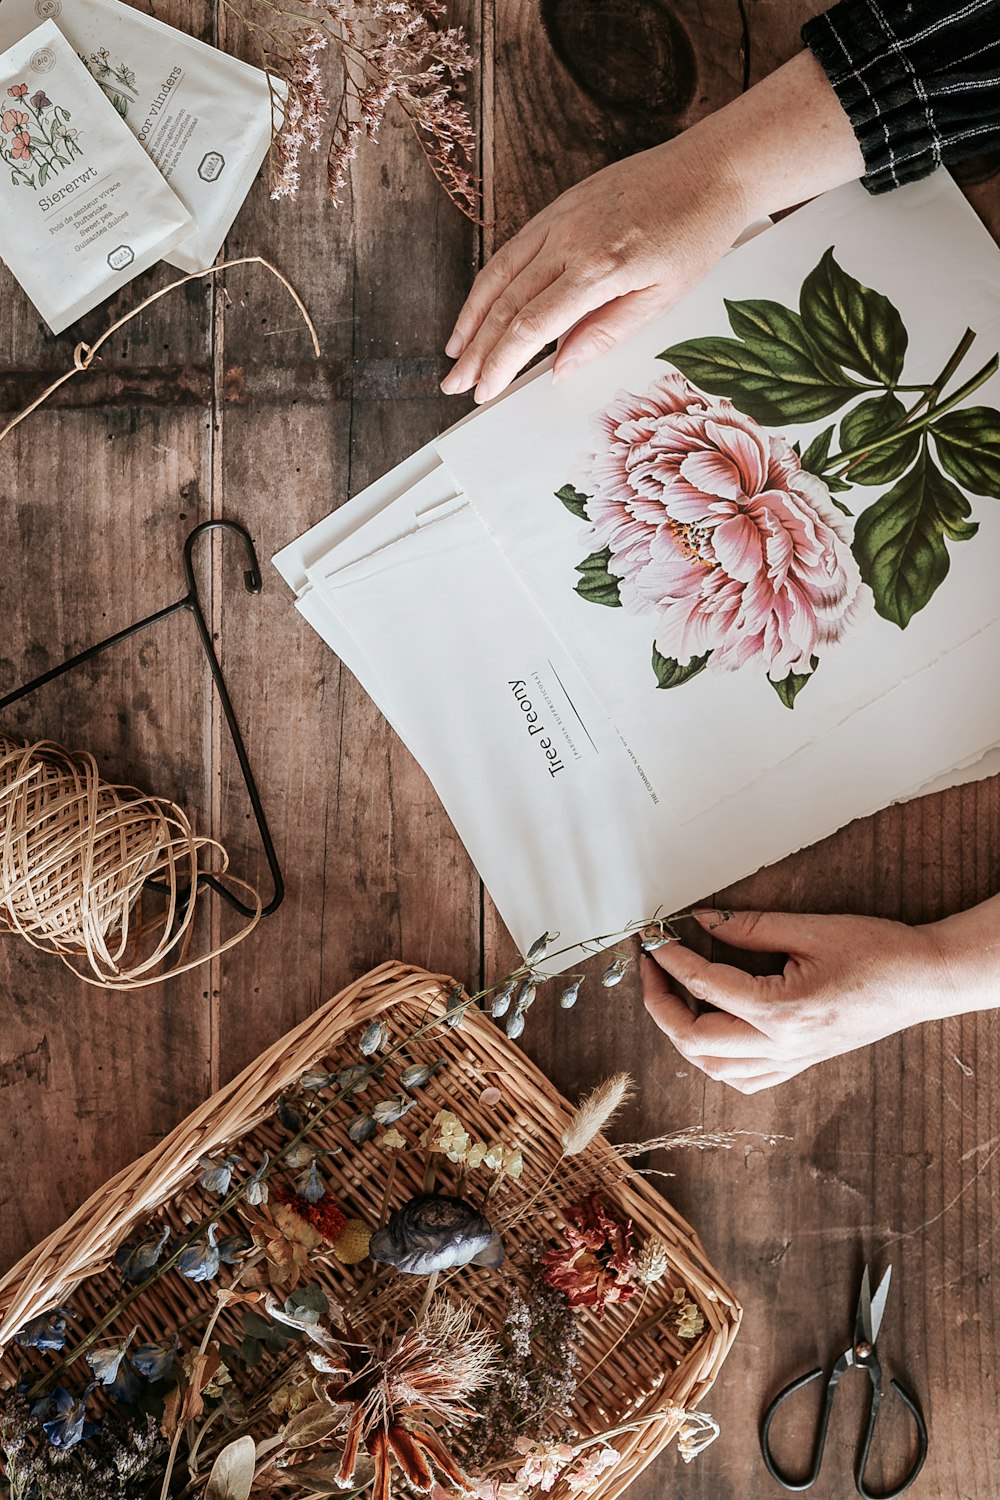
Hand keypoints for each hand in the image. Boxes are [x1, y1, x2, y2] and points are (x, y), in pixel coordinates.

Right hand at [440, 134, 748, 403]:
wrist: (712, 167)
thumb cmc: (697, 233)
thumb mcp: (662, 299)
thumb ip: (605, 334)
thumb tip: (559, 370)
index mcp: (598, 269)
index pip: (530, 327)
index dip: (500, 363)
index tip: (484, 391)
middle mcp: (569, 240)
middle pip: (505, 305)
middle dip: (476, 351)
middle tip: (456, 384)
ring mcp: (560, 218)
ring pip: (499, 274)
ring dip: (471, 318)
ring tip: (455, 351)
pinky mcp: (560, 205)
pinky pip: (512, 249)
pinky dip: (490, 282)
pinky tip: (481, 305)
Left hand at [641, 908, 953, 1092]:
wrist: (924, 981)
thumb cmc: (878, 952)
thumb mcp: (811, 928)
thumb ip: (749, 927)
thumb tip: (702, 921)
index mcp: (782, 1011)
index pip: (704, 986)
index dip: (670, 959)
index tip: (654, 939)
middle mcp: (782, 1045)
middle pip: (694, 1040)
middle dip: (659, 1002)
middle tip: (651, 966)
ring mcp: (791, 1060)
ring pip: (713, 1067)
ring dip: (682, 1034)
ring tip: (672, 995)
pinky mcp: (799, 1063)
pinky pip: (742, 1078)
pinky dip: (714, 1059)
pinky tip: (709, 1029)